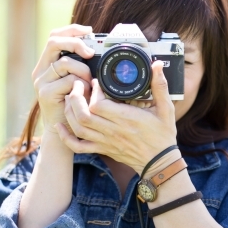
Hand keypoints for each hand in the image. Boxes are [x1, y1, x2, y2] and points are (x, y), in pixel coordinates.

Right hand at [32, 24, 94, 134]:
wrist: (64, 132)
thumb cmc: (75, 105)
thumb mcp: (78, 81)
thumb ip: (82, 65)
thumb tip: (97, 49)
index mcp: (47, 63)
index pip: (54, 36)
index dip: (71, 29)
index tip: (89, 30)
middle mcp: (40, 70)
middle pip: (54, 42)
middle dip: (76, 43)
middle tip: (91, 52)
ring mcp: (40, 82)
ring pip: (65, 62)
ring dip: (83, 70)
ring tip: (89, 84)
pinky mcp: (45, 93)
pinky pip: (69, 81)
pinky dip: (81, 85)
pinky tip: (84, 94)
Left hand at [57, 60, 176, 172]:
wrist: (160, 162)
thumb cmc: (163, 135)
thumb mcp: (166, 108)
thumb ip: (160, 86)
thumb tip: (156, 65)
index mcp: (127, 119)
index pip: (99, 105)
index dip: (94, 91)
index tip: (97, 81)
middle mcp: (113, 131)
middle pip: (83, 115)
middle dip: (76, 97)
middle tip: (79, 85)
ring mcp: (105, 142)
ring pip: (77, 127)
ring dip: (69, 111)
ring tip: (71, 98)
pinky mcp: (102, 149)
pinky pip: (78, 146)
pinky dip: (66, 136)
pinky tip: (60, 125)